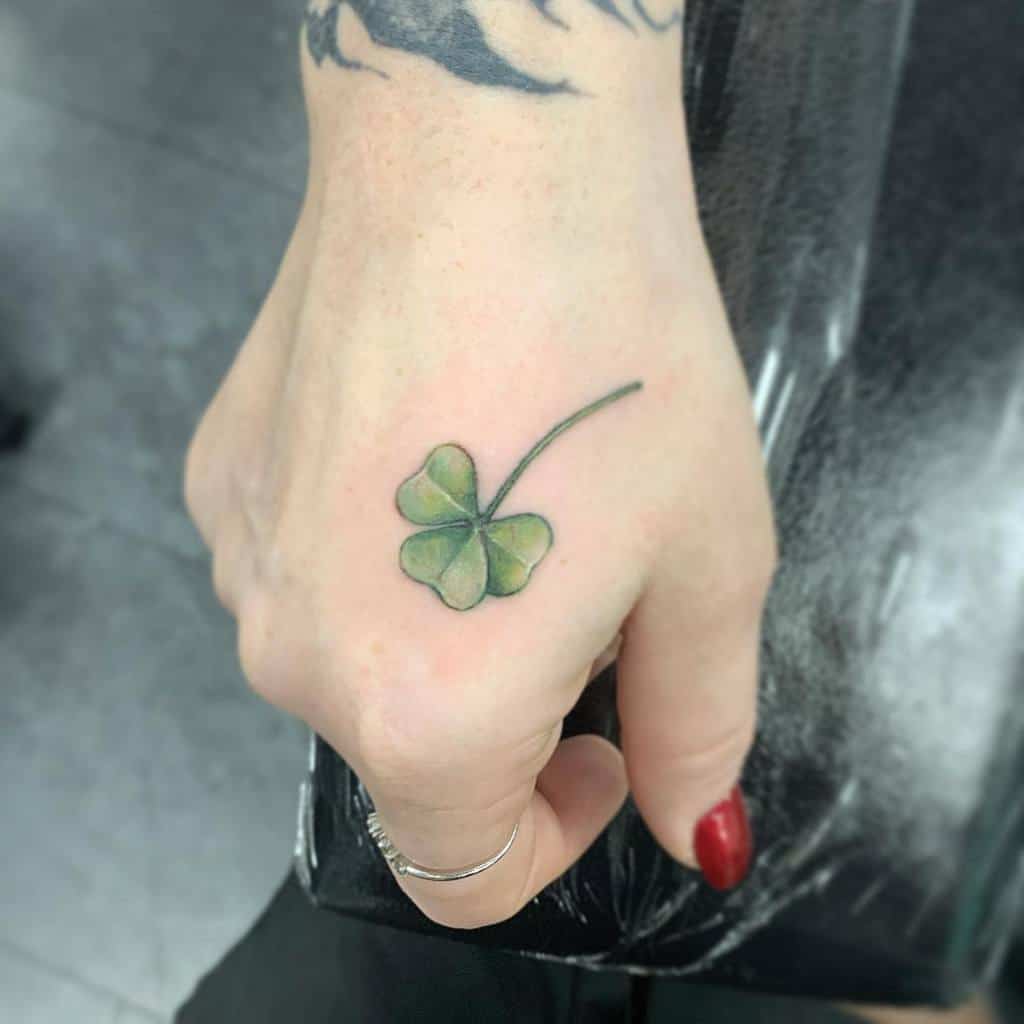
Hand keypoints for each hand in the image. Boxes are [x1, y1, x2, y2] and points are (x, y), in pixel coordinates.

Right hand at [184, 38, 776, 929]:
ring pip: (357, 661)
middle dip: (511, 710)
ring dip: (438, 627)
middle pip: (414, 759)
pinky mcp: (219, 481)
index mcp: (423, 715)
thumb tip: (691, 829)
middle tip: (583, 580)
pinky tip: (428, 450)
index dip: (553, 835)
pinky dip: (376, 552)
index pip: (465, 870)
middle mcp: (300, 660)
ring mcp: (242, 564)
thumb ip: (695, 725)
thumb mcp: (707, 561)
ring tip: (508, 499)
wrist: (483, 161)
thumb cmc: (619, 360)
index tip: (603, 747)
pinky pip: (307, 570)